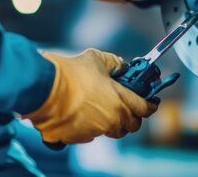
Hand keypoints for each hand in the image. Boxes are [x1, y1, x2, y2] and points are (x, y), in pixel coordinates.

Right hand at [22, 49, 157, 143]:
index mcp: (120, 101)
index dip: (150, 106)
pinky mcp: (78, 138)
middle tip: (127, 107)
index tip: (151, 104)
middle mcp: (112, 119)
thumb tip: (121, 66)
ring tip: (102, 110)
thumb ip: (114, 64)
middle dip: (132, 117)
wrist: (45, 89)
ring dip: (111, 123)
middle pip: (131, 125)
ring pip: (111, 131)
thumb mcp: (98, 59)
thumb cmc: (71, 74)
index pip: (144, 109)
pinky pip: (89, 135)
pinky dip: (90, 127)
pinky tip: (83, 115)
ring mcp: (95, 131)